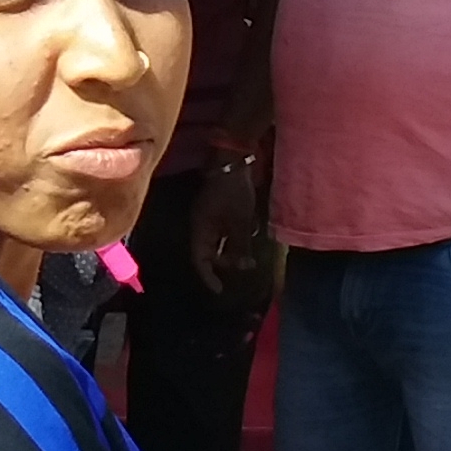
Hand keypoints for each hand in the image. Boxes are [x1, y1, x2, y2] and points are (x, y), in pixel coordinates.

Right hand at [193, 161, 276, 296]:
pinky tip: (250, 233)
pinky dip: (236, 237)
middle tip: (247, 265)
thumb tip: (244, 265)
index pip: (199, 260)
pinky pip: (225, 230)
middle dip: (228, 262)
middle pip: (210, 253)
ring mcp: (210, 216)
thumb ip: (240, 245)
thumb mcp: (240, 222)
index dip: (208, 276)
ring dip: (234, 249)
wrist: (232, 160)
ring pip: (219, 241)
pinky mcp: (219, 209)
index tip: (219, 290)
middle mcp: (202, 225)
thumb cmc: (233, 193)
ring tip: (251, 252)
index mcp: (200, 229)